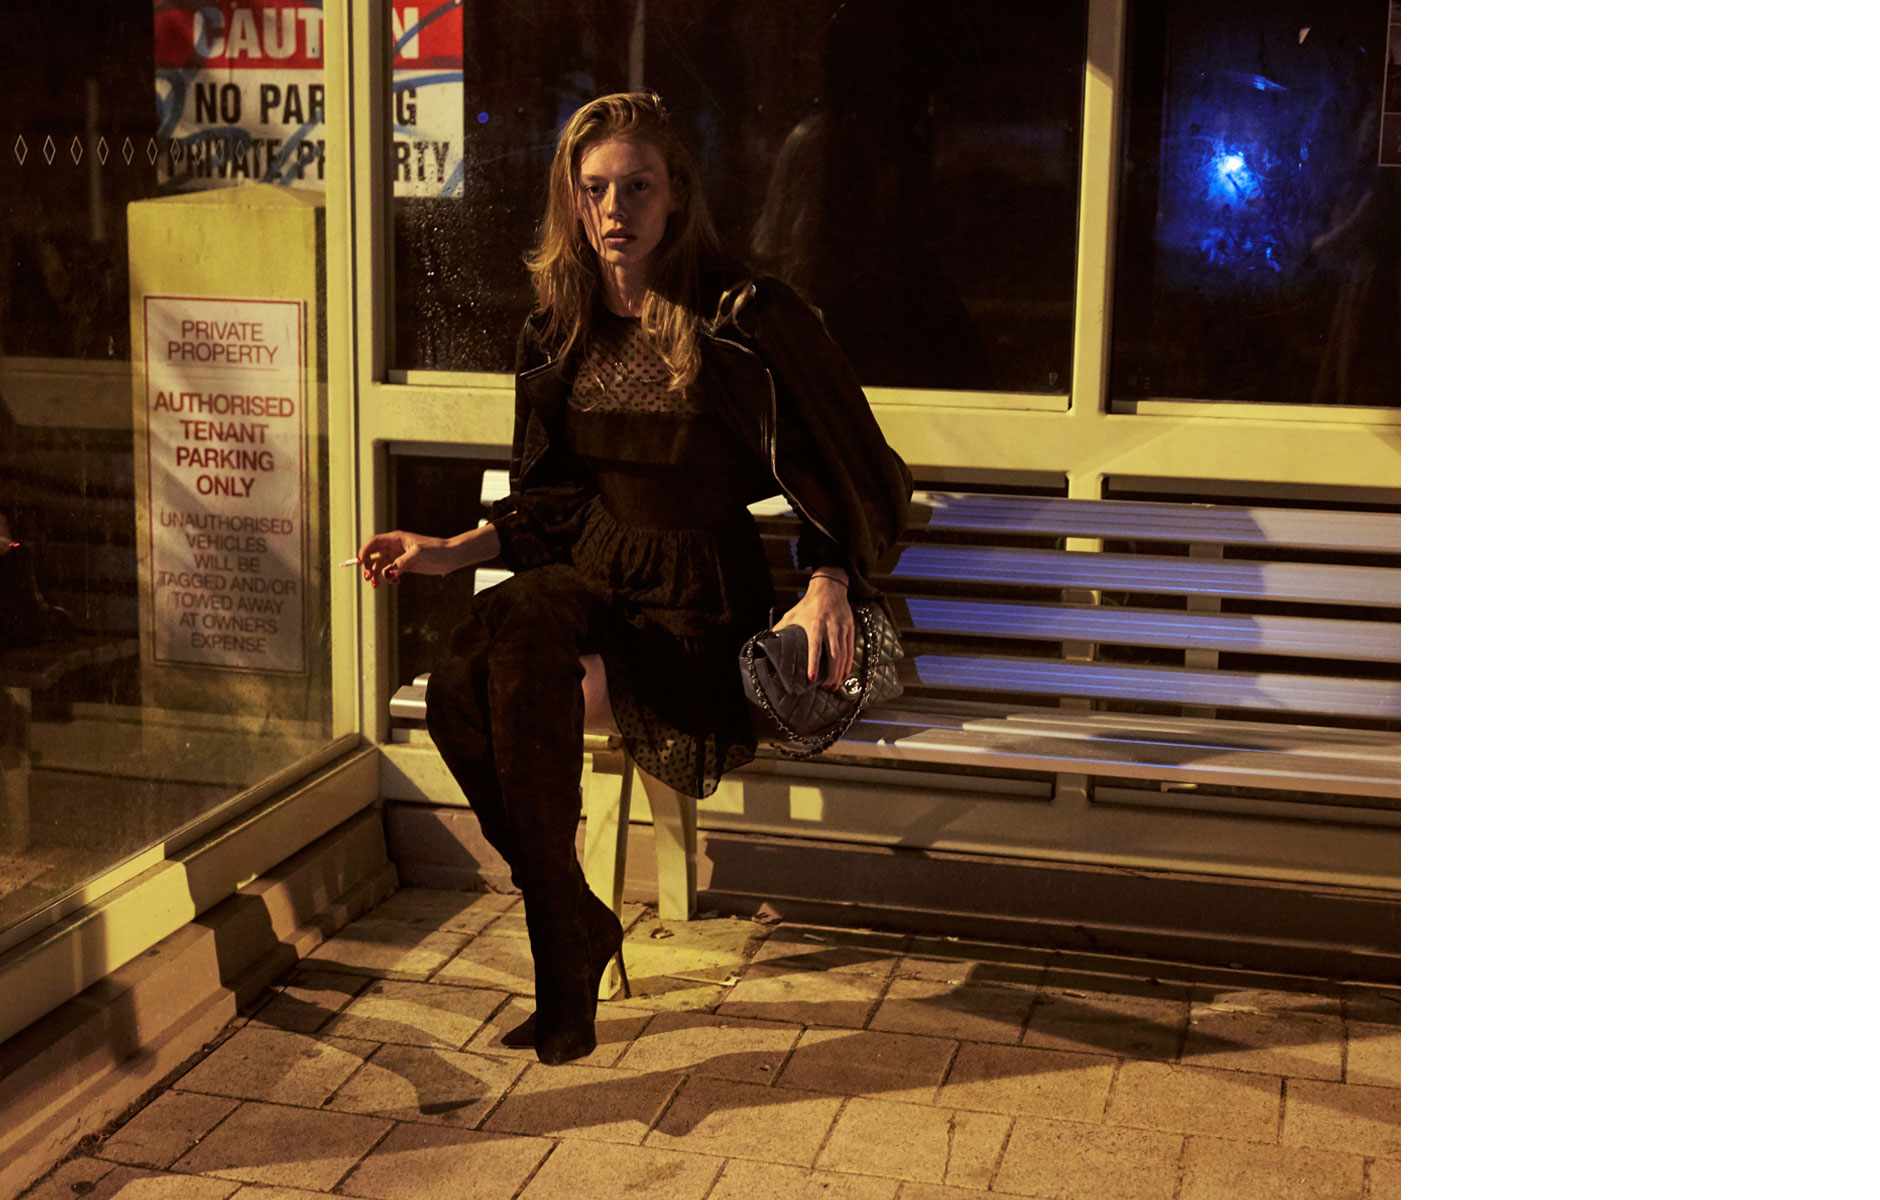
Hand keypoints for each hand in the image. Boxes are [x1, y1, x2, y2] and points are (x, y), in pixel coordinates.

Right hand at [352, 531, 456, 588]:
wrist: (451, 556)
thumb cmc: (436, 550)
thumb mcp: (418, 554)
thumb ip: (402, 562)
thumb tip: (388, 573)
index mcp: (395, 539)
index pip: (373, 543)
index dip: (364, 551)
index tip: (360, 562)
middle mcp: (394, 547)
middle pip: (373, 556)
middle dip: (368, 567)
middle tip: (369, 578)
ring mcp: (398, 557)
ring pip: (380, 566)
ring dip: (376, 575)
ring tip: (376, 585)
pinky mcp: (404, 567)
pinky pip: (389, 573)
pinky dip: (389, 578)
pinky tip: (396, 582)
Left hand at [772, 573, 852, 689]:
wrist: (829, 589)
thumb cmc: (808, 604)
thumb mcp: (792, 614)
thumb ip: (780, 629)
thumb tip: (766, 643)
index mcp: (814, 625)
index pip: (815, 647)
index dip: (814, 663)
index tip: (812, 678)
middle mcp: (830, 628)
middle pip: (834, 655)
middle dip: (831, 674)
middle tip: (826, 688)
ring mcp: (842, 629)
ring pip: (844, 656)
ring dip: (840, 673)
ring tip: (834, 686)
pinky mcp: (850, 630)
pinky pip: (850, 651)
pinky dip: (848, 665)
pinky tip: (844, 675)